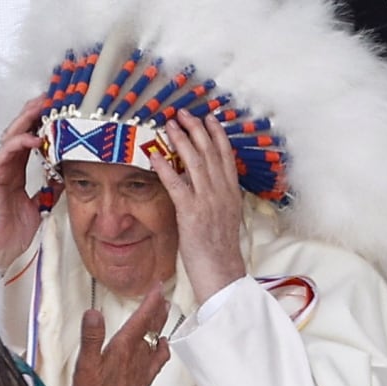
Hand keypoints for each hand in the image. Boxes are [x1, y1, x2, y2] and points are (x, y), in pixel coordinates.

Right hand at [0, 98, 60, 271]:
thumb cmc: (13, 232)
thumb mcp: (40, 206)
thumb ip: (50, 189)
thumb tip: (67, 176)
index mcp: (15, 171)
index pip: (28, 139)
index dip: (41, 122)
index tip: (58, 108)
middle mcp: (6, 168)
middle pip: (19, 132)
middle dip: (34, 113)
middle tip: (52, 96)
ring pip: (10, 137)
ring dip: (26, 120)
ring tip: (43, 107)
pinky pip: (4, 156)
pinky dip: (18, 144)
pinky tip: (34, 138)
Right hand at [72, 287, 170, 385]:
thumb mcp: (85, 367)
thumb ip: (91, 338)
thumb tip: (93, 313)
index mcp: (123, 349)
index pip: (141, 319)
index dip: (150, 301)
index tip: (157, 287)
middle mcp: (137, 358)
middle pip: (151, 327)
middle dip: (157, 308)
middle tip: (161, 294)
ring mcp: (142, 371)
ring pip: (155, 341)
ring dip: (160, 325)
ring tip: (164, 312)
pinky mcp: (142, 383)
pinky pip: (157, 360)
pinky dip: (161, 348)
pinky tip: (162, 347)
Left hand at [149, 113, 245, 302]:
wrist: (221, 271)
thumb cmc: (220, 249)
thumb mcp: (226, 217)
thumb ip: (220, 197)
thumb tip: (210, 184)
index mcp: (232, 193)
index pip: (226, 156)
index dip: (217, 135)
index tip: (208, 119)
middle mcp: (222, 193)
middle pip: (210, 153)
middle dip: (196, 130)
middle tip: (183, 114)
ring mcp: (207, 201)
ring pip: (195, 162)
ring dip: (181, 141)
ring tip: (170, 125)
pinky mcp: (191, 213)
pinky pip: (176, 185)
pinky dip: (165, 167)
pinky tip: (154, 155)